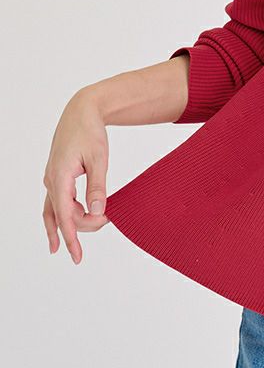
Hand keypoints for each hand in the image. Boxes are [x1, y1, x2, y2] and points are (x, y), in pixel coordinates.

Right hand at [42, 90, 110, 263]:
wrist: (81, 111)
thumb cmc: (90, 131)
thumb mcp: (99, 158)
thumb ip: (98, 185)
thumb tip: (98, 210)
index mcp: (60, 176)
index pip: (63, 214)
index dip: (71, 236)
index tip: (76, 255)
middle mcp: (52, 180)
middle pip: (62, 215)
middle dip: (82, 226)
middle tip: (107, 221)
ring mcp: (52, 178)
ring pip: (54, 211)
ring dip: (68, 225)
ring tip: (74, 246)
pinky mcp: (57, 176)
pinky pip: (56, 202)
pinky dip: (63, 215)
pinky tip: (65, 227)